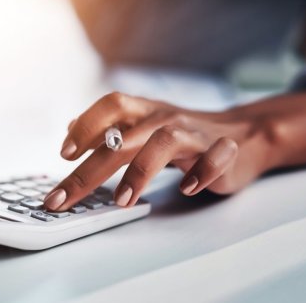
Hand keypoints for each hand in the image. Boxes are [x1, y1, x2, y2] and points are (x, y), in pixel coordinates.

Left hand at [44, 92, 280, 210]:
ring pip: (164, 142)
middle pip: (123, 139)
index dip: (86, 125)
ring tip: (121, 200)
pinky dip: (200, 172)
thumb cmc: (182, 135)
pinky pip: (214, 157)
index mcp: (144, 112)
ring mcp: (194, 133)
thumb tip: (70, 129)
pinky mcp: (223, 151)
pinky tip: (186, 188)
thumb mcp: (142, 126)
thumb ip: (108, 129)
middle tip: (63, 198)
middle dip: (89, 170)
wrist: (242, 135)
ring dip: (140, 172)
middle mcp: (165, 118)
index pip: (112, 106)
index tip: (64, 154)